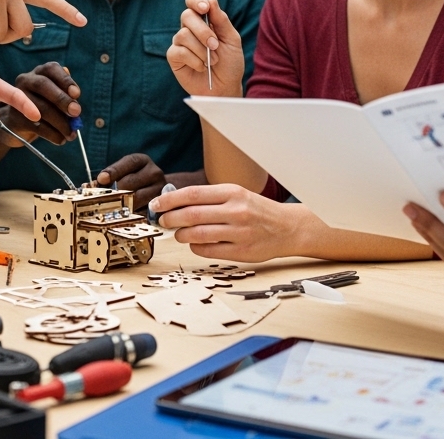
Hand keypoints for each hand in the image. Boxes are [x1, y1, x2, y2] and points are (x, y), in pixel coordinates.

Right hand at [0, 62, 81, 146]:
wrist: (17, 124)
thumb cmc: (43, 107)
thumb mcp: (55, 99)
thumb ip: (66, 96)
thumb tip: (75, 102)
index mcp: (39, 72)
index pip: (51, 69)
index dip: (65, 80)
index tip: (77, 94)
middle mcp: (26, 80)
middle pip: (43, 85)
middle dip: (62, 99)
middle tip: (76, 113)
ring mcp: (17, 99)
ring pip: (40, 108)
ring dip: (60, 123)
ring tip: (71, 134)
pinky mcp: (14, 118)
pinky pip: (36, 126)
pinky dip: (52, 134)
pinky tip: (60, 139)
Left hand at [97, 154, 166, 210]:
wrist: (156, 189)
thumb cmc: (133, 179)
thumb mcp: (124, 172)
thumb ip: (110, 177)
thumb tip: (92, 185)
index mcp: (142, 161)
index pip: (129, 162)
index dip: (114, 170)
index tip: (101, 179)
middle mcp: (154, 172)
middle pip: (130, 182)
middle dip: (113, 191)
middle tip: (98, 199)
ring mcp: (159, 189)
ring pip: (137, 198)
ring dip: (120, 204)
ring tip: (107, 210)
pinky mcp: (160, 205)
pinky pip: (143, 211)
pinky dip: (130, 214)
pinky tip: (120, 217)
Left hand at [151, 183, 309, 261]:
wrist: (286, 227)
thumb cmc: (256, 210)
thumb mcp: (236, 194)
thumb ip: (209, 198)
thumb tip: (175, 202)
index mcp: (232, 192)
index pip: (192, 194)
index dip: (170, 200)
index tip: (157, 205)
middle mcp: (236, 211)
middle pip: (191, 215)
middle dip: (170, 219)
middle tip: (163, 221)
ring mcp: (239, 232)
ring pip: (197, 234)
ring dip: (181, 235)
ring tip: (178, 233)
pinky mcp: (241, 252)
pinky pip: (208, 251)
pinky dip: (195, 247)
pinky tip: (195, 243)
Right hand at [167, 0, 243, 96]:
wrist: (225, 87)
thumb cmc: (230, 63)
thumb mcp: (231, 40)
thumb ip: (222, 20)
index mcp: (204, 21)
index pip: (193, 2)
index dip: (196, 1)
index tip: (205, 8)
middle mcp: (189, 29)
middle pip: (187, 16)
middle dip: (203, 31)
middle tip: (215, 45)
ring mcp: (180, 43)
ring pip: (183, 35)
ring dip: (201, 49)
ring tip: (213, 61)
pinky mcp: (174, 57)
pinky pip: (179, 51)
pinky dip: (194, 60)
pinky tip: (202, 67)